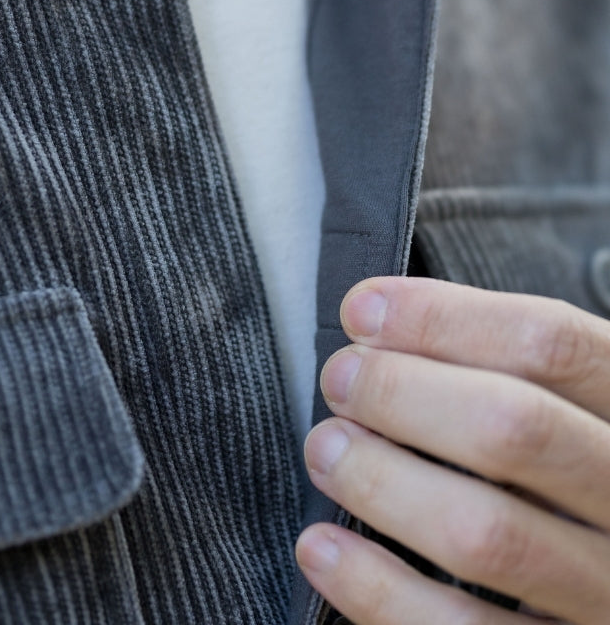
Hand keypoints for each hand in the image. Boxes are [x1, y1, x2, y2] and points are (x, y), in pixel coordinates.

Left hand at [296, 277, 609, 623]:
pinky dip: (376, 589)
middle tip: (339, 380)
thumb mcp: (576, 407)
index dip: (442, 318)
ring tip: (325, 451)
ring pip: (487, 534)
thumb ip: (506, 366)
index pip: (554, 344)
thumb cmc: (577, 476)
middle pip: (516, 427)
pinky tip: (321, 549)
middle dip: (401, 393)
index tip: (362, 310)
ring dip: (380, 482)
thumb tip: (376, 319)